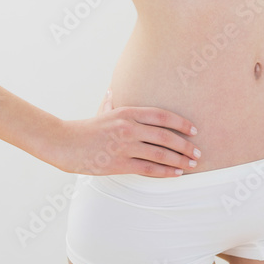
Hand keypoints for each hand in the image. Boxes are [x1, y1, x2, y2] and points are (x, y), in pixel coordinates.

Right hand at [54, 88, 201, 176]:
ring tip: (191, 164)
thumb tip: (114, 90)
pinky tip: (176, 173)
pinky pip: (148, 169)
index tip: (193, 129)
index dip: (180, 123)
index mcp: (127, 112)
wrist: (65, 144)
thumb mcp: (102, 110)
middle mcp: (128, 127)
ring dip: (179, 160)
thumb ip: (112, 101)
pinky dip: (165, 171)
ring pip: (160, 154)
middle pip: (165, 136)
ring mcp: (124, 146)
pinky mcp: (119, 164)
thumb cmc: (85, 128)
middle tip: (198, 151)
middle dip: (185, 145)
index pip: (161, 115)